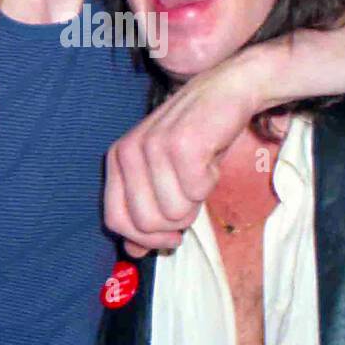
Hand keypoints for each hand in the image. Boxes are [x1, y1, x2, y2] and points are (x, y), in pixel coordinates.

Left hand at [105, 55, 261, 255]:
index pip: (116, 221)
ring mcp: (153, 146)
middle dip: (176, 223)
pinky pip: (197, 193)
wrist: (228, 91)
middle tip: (191, 195)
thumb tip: (133, 253)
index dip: (146, 239)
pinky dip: (211, 182)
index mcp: (116, 160)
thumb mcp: (163, 176)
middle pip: (146, 224)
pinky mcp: (182, 144)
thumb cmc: (197, 138)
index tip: (170, 235)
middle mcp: (128, 151)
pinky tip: (210, 159)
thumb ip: (144, 211)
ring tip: (200, 170)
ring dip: (197, 200)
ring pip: (174, 213)